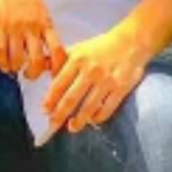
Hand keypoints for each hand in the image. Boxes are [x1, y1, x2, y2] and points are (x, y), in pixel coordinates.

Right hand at [0, 0, 65, 79]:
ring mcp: (14, 26)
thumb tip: (50, 50)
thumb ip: (44, 27)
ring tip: (13, 67)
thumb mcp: (38, 7)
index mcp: (45, 21)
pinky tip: (2, 64)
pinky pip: (1, 51)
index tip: (53, 74)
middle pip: (38, 60)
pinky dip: (2, 62)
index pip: (58, 50)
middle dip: (33, 73)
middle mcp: (31, 26)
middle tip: (29, 75)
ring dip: (15, 67)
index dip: (58, 67)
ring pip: (18, 59)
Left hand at [44, 21, 152, 135]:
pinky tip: (92, 121)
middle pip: (72, 97)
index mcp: (77, 59)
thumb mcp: (78, 48)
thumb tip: (43, 68)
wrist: (129, 43)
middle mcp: (90, 71)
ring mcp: (106, 81)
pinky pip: (107, 108)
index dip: (51, 98)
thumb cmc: (100, 46)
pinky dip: (98, 117)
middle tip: (53, 124)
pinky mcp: (120, 89)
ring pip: (89, 106)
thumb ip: (61, 59)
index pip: (60, 83)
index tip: (44, 110)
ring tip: (71, 127)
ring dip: (79, 120)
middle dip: (60, 114)